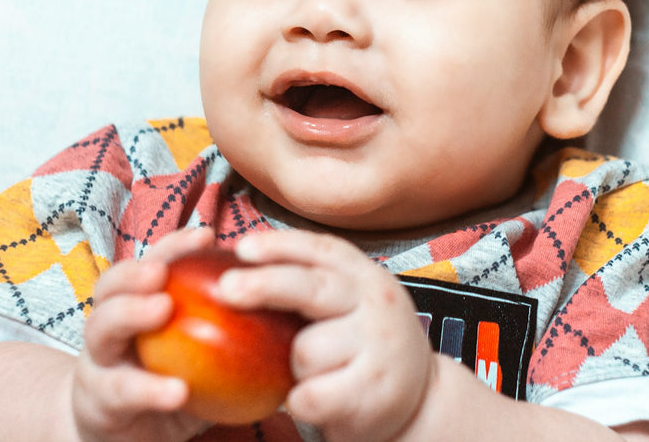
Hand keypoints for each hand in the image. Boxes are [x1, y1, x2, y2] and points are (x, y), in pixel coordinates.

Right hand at [71, 228, 215, 441]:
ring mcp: (98, 363)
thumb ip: (227, 328)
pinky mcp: (98, 402)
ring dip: (130, 313)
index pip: (150, 265)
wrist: (128, 437)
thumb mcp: (199, 353)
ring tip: (162, 308)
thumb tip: (287, 308)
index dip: (173, 246)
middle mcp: (111, 327)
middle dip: (135, 272)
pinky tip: (176, 391)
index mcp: (137, 306)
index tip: (206, 234)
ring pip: (100, 330)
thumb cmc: (171, 384)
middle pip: (109, 287)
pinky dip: (149, 388)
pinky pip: (122, 391)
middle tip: (163, 270)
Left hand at [215, 230, 436, 441]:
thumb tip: (238, 264)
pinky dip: (300, 401)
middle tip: (226, 289)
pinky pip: (309, 395)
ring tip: (314, 373)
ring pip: (305, 351)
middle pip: (312, 289)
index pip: (321, 250)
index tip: (242, 248)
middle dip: (265, 285)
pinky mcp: (371, 392)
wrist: (422, 397)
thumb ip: (311, 282)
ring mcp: (378, 348)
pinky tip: (316, 398)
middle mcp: (377, 303)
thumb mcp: (352, 301)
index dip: (280, 245)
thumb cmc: (365, 343)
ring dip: (293, 366)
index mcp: (365, 275)